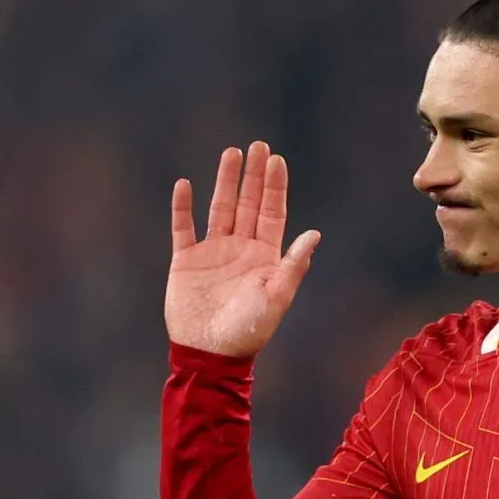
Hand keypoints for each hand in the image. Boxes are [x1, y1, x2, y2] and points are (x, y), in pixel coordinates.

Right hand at [164, 141, 320, 357]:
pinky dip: (183, 207)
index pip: (272, 212)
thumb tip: (315, 234)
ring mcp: (213, 252)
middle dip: (253, 175)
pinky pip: (183, 228)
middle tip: (257, 145)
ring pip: (219, 208)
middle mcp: (241, 247)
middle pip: (247, 203)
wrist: (211, 353)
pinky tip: (185, 185)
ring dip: (224, 181)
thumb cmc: (250, 329)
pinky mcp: (186, 261)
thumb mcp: (277, 296)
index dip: (275, 186)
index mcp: (266, 255)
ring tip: (230, 153)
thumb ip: (293, 264)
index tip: (277, 159)